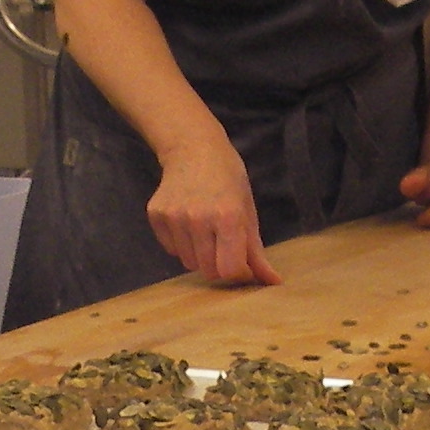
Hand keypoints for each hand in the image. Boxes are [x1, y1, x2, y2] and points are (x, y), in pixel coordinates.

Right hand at [148, 135, 282, 286]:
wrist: (193, 148)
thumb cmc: (227, 179)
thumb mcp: (247, 211)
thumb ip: (256, 251)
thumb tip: (273, 282)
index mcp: (228, 216)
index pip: (230, 270)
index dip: (238, 273)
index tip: (241, 264)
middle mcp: (198, 218)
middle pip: (208, 271)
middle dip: (219, 265)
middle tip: (223, 245)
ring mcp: (175, 217)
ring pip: (188, 263)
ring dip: (199, 255)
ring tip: (204, 229)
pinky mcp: (156, 215)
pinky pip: (171, 250)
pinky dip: (182, 244)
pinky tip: (187, 220)